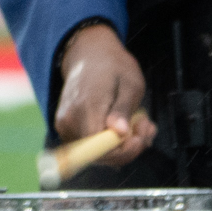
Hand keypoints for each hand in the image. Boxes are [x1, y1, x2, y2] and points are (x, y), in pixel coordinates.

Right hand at [55, 24, 155, 164]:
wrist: (88, 55)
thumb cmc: (113, 67)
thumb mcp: (129, 83)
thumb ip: (123, 109)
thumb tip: (119, 132)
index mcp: (85, 106)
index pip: (102, 147)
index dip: (124, 150)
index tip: (141, 136)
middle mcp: (69, 119)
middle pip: (99, 155)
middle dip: (127, 148)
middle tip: (147, 126)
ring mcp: (64, 125)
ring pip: (96, 153)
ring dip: (122, 145)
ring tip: (140, 122)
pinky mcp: (65, 128)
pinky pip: (91, 146)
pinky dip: (111, 141)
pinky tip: (125, 125)